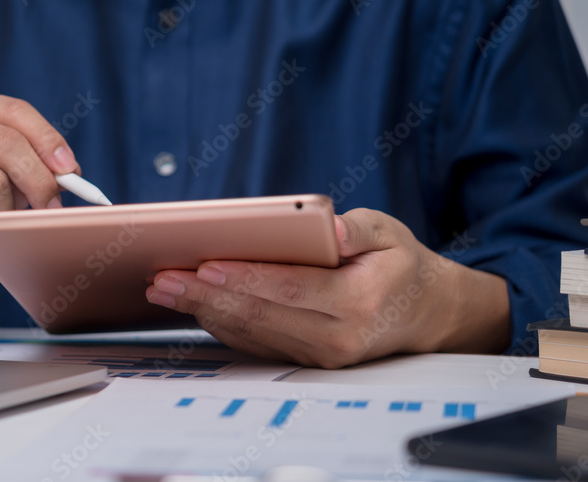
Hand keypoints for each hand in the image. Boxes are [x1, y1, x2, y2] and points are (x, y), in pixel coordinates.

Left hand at [145, 208, 509, 367]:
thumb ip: (359, 229)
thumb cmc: (398, 265)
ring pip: (250, 332)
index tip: (205, 265)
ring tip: (165, 288)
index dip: (245, 278)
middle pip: (260, 315)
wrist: (423, 313)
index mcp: (357, 302)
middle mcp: (336, 338)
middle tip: (164, 278)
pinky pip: (254, 341)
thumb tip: (330, 226)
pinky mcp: (304, 360)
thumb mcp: (389, 233)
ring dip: (203, 310)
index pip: (290, 289)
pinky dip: (220, 322)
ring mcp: (319, 356)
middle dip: (206, 296)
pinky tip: (193, 303)